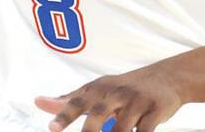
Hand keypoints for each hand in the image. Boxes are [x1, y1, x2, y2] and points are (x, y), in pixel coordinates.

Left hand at [34, 65, 184, 131]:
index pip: (77, 101)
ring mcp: (136, 101)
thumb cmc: (123, 88)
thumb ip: (69, 99)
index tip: (51, 128)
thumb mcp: (97, 89)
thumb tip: (39, 102)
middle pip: (98, 113)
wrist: (165, 77)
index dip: (64, 115)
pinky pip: (146, 130)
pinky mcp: (155, 110)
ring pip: (122, 127)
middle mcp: (116, 93)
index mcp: (98, 88)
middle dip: (89, 131)